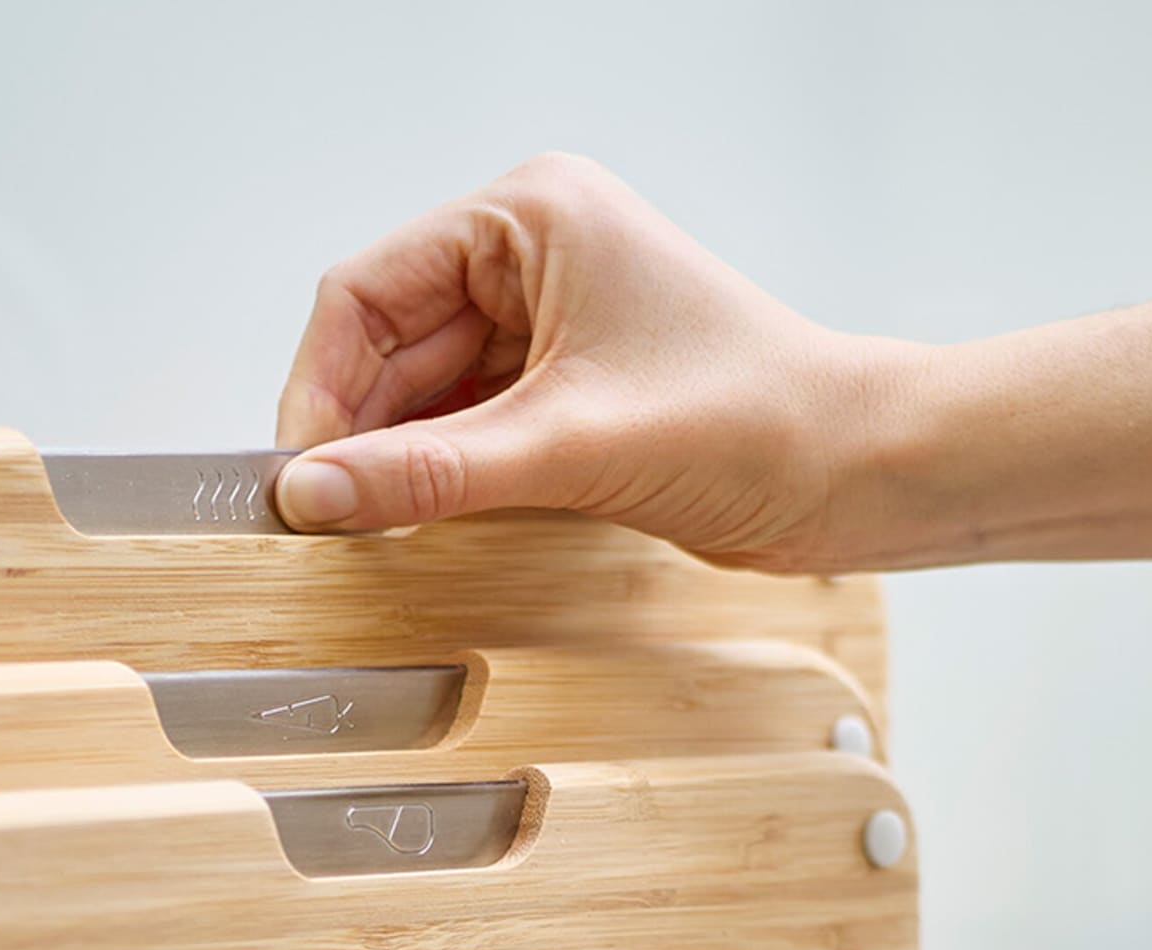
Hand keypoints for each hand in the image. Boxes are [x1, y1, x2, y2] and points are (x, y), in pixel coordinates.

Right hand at [274, 154, 905, 573]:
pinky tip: (424, 521)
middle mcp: (530, 256)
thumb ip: (431, 474)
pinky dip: (439, 479)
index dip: (319, 387)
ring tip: (371, 530)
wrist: (853, 471)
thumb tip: (316, 495)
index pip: (366, 290)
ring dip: (396, 464)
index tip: (299, 478)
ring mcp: (545, 325)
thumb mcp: (569, 447)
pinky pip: (465, 431)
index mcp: (530, 216)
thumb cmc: (752, 419)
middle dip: (355, 433)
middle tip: (323, 520)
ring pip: (420, 398)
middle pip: (384, 346)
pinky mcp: (564, 390)